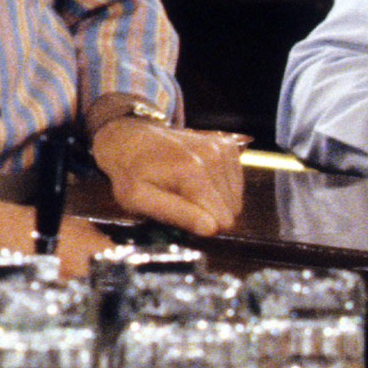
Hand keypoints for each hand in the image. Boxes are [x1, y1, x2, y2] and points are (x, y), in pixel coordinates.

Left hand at [92, 118, 245, 235]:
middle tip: (181, 204)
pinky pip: (236, 183)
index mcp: (193, 172)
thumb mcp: (138, 200)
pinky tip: (198, 181)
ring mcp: (223, 149)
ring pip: (235, 198)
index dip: (203, 227)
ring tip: (186, 191)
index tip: (183, 220)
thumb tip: (211, 229)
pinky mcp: (228, 146)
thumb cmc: (130, 173)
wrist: (131, 138)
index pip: (221, 219)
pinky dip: (219, 188)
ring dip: (214, 201)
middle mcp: (214, 157)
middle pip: (230, 210)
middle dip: (209, 214)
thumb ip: (176, 214)